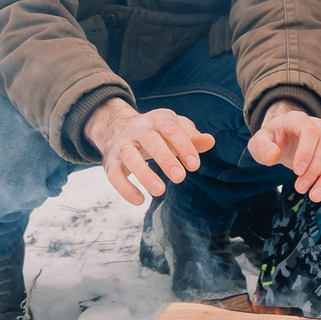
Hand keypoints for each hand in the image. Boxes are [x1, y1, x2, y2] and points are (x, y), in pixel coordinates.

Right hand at [84, 100, 214, 206]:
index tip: (194, 166)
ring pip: (130, 156)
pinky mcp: (110, 161)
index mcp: (157, 119)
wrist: (118, 127)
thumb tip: (210, 141)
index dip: (183, 146)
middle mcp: (138, 129)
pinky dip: (124, 188)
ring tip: (160, 191)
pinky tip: (139, 200)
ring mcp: (122, 144)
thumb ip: (192, 136)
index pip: (171, 129)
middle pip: (150, 140)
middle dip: (165, 158)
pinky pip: (114, 174)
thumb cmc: (157, 132)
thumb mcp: (175, 129)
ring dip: (144, 174)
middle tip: (180, 178)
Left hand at [245, 99, 320, 202]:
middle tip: (301, 188)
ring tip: (314, 195)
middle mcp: (318, 128)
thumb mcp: (259, 141)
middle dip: (314, 171)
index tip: (297, 171)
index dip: (306, 151)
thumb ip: (262, 148)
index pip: (309, 131)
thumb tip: (272, 156)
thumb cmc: (272, 139)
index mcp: (298, 120)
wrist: (283, 137)